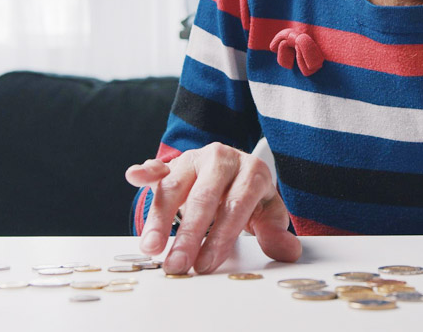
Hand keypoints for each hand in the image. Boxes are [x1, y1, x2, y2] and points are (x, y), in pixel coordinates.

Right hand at [124, 144, 301, 273]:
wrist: (234, 169)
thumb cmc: (249, 195)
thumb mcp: (267, 211)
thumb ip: (275, 231)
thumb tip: (288, 251)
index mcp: (251, 171)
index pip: (236, 204)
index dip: (221, 235)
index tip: (206, 263)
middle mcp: (223, 159)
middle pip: (204, 197)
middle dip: (189, 234)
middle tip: (177, 264)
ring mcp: (196, 159)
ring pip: (176, 186)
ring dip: (159, 219)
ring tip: (151, 248)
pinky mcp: (174, 162)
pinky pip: (159, 166)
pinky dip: (146, 171)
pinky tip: (135, 177)